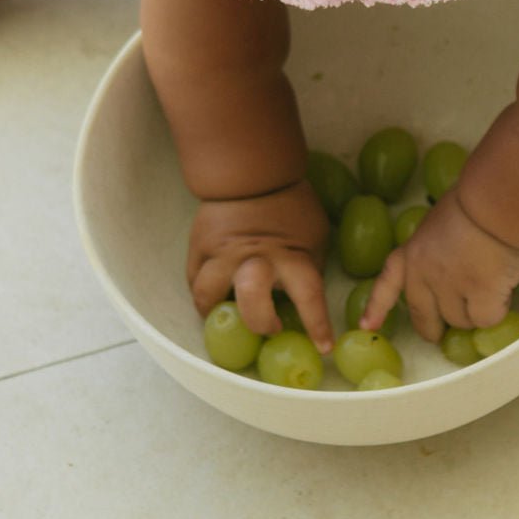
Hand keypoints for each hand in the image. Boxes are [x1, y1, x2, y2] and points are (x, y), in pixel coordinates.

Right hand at [187, 178, 333, 351]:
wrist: (252, 171)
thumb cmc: (291, 205)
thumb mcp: (314, 235)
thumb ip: (307, 266)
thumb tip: (306, 298)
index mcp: (290, 256)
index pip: (308, 297)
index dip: (316, 326)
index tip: (324, 347)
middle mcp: (254, 260)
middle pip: (252, 305)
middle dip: (260, 323)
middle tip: (269, 325)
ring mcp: (222, 255)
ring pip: (207, 297)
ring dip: (218, 311)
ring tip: (229, 312)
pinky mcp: (199, 248)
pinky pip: (194, 281)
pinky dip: (204, 293)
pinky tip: (214, 293)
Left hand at [361, 191, 518, 342]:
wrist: (498, 201)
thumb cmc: (477, 200)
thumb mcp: (441, 220)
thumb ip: (438, 247)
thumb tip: (453, 261)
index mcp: (413, 250)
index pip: (389, 280)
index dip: (378, 305)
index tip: (368, 326)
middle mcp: (425, 273)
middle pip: (423, 317)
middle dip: (433, 329)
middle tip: (444, 332)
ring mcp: (451, 287)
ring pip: (460, 321)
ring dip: (475, 311)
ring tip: (493, 282)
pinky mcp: (479, 297)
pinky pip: (486, 320)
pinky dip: (497, 309)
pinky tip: (505, 288)